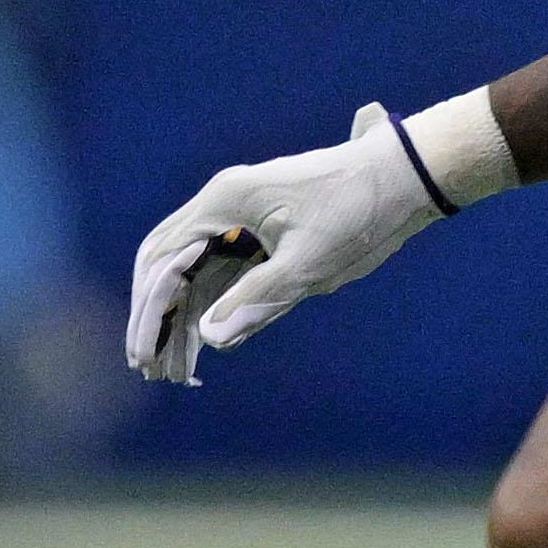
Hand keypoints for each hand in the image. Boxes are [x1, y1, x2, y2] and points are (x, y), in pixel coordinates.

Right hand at [124, 106, 438, 382]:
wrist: (405, 177)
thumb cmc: (360, 211)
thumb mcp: (311, 263)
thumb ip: (260, 298)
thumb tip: (213, 337)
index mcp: (226, 201)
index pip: (165, 261)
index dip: (149, 312)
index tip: (142, 356)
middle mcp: (222, 204)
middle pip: (166, 264)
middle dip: (154, 317)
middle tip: (148, 368)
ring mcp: (238, 216)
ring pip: (190, 271)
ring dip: (178, 317)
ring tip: (172, 370)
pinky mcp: (258, 231)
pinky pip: (218, 271)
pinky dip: (207, 306)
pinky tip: (205, 345)